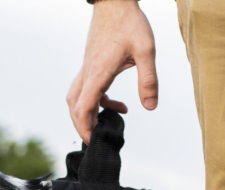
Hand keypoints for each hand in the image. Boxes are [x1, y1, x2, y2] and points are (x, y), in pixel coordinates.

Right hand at [67, 0, 157, 143]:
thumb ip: (148, 80)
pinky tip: (119, 104)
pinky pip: (88, 88)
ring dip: (87, 114)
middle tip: (95, 140)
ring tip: (106, 124)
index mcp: (98, 72)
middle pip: (74, 106)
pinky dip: (99, 102)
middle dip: (82, 125)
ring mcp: (88, 67)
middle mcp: (88, 72)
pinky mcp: (92, 63)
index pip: (83, 106)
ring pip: (77, 97)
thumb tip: (150, 107)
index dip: (85, 126)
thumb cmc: (130, 22)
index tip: (93, 140)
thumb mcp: (146, 51)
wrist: (115, 1)